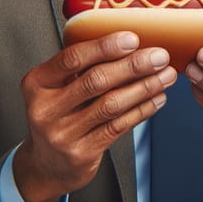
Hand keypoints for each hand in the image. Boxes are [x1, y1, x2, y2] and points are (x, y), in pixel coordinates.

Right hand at [14, 31, 176, 201]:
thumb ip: (81, 66)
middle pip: (96, 81)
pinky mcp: (81, 154)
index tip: (132, 38)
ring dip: (144, 87)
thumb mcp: (55, 86)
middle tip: (159, 56)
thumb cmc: (57, 114)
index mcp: (37, 82)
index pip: (73, 58)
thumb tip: (128, 42)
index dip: (104, 46)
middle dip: (133, 66)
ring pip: (111, 104)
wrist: (45, 164)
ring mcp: (62, 134)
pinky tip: (156, 98)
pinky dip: (142, 109)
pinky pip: (118, 126)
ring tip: (165, 76)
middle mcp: (45, 108)